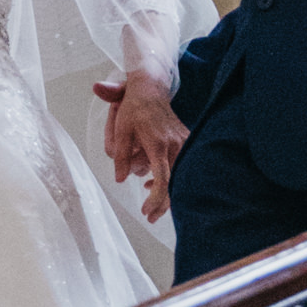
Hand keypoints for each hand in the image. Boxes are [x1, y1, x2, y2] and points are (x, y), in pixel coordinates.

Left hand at [99, 70, 188, 225]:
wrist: (151, 88)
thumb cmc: (134, 109)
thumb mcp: (121, 130)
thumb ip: (121, 156)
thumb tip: (121, 179)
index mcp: (158, 143)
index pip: (163, 177)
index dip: (156, 198)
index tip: (146, 210)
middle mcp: (174, 144)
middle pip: (175, 182)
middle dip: (163, 204)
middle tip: (150, 217)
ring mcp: (183, 142)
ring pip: (180, 176)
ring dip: (166, 193)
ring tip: (151, 208)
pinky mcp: (185, 140)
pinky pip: (181, 165)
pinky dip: (170, 178)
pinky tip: (151, 184)